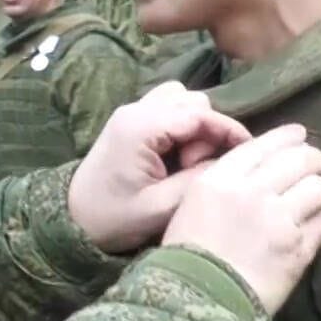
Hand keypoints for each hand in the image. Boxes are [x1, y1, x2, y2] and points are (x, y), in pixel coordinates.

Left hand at [68, 82, 252, 254]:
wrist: (72, 219)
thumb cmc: (113, 218)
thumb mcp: (160, 208)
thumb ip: (198, 180)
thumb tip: (228, 161)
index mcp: (140, 127)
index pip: (199, 113)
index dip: (229, 130)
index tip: (247, 152)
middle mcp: (135, 110)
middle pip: (193, 101)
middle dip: (207, 132)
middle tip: (195, 168)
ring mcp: (131, 112)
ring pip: (183, 100)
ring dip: (195, 127)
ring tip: (185, 163)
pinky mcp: (131, 121)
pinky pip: (168, 108)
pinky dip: (181, 125)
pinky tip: (176, 155)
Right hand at [163, 123, 320, 312]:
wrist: (196, 303)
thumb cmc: (185, 255)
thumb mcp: (191, 205)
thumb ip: (223, 182)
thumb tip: (260, 168)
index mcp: (220, 179)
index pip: (265, 144)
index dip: (288, 137)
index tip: (299, 136)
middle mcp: (252, 192)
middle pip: (303, 159)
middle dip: (312, 162)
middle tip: (311, 170)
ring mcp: (279, 220)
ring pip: (320, 188)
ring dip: (316, 194)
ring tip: (307, 204)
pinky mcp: (298, 249)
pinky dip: (318, 223)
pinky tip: (306, 230)